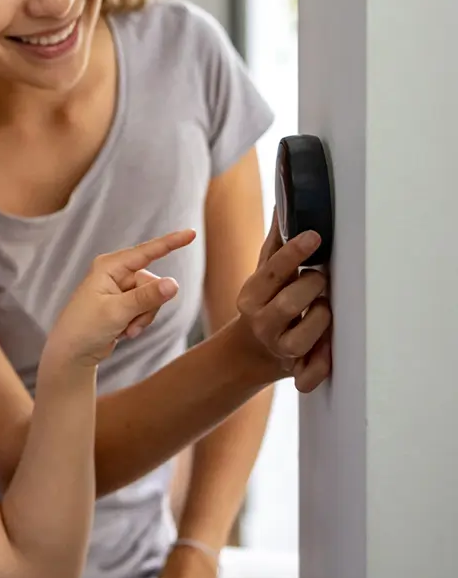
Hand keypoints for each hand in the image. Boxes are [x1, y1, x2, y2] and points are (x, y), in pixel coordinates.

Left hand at [45, 230, 195, 367]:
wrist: (72, 353)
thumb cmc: (85, 328)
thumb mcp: (117, 312)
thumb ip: (147, 298)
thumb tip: (174, 284)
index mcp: (109, 266)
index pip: (146, 252)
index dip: (170, 243)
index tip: (192, 233)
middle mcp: (115, 273)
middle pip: (153, 283)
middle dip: (148, 306)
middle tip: (129, 322)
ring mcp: (120, 289)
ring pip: (152, 298)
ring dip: (143, 318)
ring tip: (124, 329)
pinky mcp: (124, 304)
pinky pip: (146, 309)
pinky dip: (139, 323)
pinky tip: (122, 332)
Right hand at [233, 211, 331, 391]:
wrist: (250, 352)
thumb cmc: (265, 304)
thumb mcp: (264, 276)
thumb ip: (275, 244)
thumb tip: (283, 203)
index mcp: (251, 296)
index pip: (273, 271)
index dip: (294, 252)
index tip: (314, 236)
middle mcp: (261, 322)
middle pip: (290, 303)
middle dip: (312, 286)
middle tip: (320, 279)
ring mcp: (278, 348)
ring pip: (304, 337)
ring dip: (321, 318)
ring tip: (324, 309)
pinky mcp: (294, 370)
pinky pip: (309, 374)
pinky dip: (321, 366)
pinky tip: (328, 351)